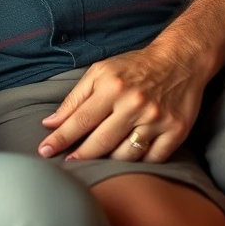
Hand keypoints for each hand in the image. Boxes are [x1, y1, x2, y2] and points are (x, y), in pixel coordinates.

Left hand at [37, 46, 207, 163]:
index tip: (44, 152)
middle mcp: (134, 104)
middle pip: (101, 142)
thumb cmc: (133, 67)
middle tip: (68, 165)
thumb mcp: (99, 72)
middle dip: (80, 156)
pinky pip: (152, 158)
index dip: (60, 139)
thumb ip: (75, 98)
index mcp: (112, 87)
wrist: (179, 60)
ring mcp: (157, 119)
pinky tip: (127, 158)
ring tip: (99, 160)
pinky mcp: (177, 131)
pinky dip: (138, 162)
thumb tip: (51, 123)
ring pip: (126, 155)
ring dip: (108, 161)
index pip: (80, 120)